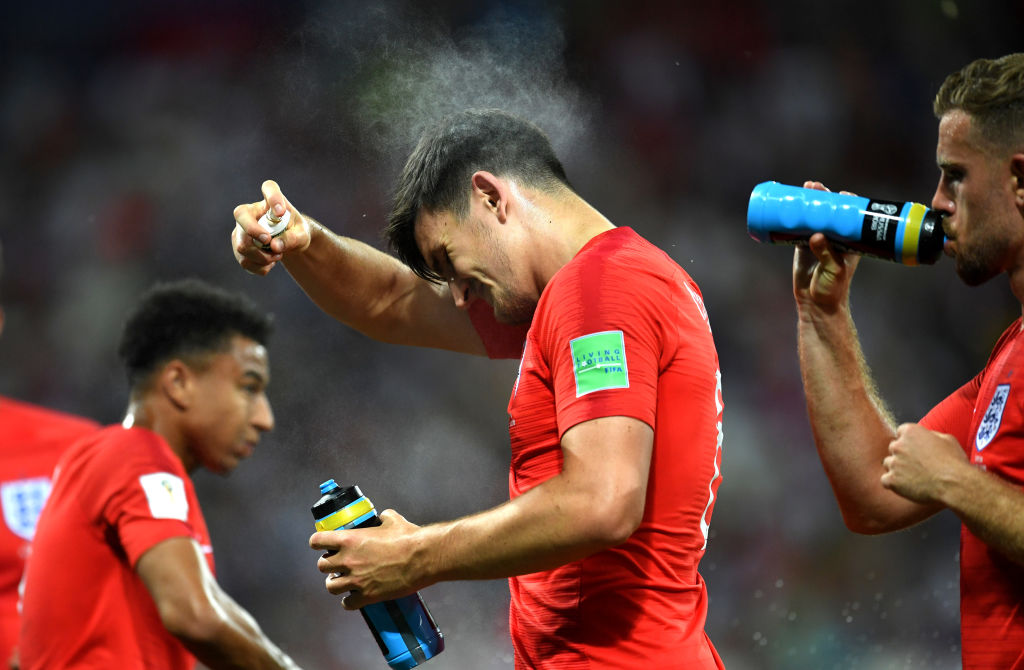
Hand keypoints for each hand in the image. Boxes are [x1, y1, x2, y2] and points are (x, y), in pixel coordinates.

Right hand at [231, 180, 311, 275]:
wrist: (288, 243)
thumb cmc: (296, 232)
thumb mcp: (301, 235)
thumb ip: (292, 238)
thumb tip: (274, 246)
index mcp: (270, 200)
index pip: (269, 188)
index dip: (273, 198)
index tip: (281, 212)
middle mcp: (251, 211)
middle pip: (241, 215)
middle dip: (254, 232)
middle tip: (269, 240)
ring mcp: (241, 228)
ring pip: (242, 245)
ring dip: (262, 257)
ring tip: (277, 256)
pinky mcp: (238, 245)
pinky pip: (244, 260)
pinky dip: (259, 267)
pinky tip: (270, 264)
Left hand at [309, 509, 423, 608]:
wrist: (423, 558)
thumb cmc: (409, 538)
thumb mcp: (393, 520)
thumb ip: (382, 518)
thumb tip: (382, 517)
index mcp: (350, 539)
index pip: (318, 541)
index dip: (317, 542)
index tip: (319, 544)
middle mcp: (348, 560)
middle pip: (321, 566)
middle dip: (328, 565)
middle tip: (337, 565)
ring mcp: (356, 580)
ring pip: (330, 586)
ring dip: (336, 583)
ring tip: (344, 582)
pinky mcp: (367, 596)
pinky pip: (347, 604)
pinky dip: (349, 601)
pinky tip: (355, 598)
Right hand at [792, 181, 860, 313]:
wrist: (816, 304)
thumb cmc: (833, 288)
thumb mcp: (834, 269)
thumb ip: (826, 253)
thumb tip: (816, 236)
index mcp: (850, 241)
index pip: (851, 216)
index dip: (847, 202)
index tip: (841, 194)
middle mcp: (835, 238)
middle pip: (830, 211)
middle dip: (824, 197)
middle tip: (816, 187)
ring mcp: (818, 241)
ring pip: (814, 217)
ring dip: (808, 203)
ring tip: (805, 188)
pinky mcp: (802, 246)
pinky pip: (799, 228)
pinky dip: (794, 217)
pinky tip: (789, 205)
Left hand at [881, 423, 967, 503]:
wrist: (954, 484)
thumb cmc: (954, 462)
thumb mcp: (947, 439)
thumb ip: (930, 435)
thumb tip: (926, 436)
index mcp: (910, 431)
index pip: (901, 432)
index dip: (909, 442)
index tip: (916, 450)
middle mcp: (898, 445)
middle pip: (894, 448)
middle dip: (903, 455)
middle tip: (917, 466)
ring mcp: (893, 463)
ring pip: (889, 464)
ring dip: (897, 469)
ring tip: (914, 477)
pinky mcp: (891, 480)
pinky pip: (885, 480)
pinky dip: (893, 484)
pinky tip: (906, 487)